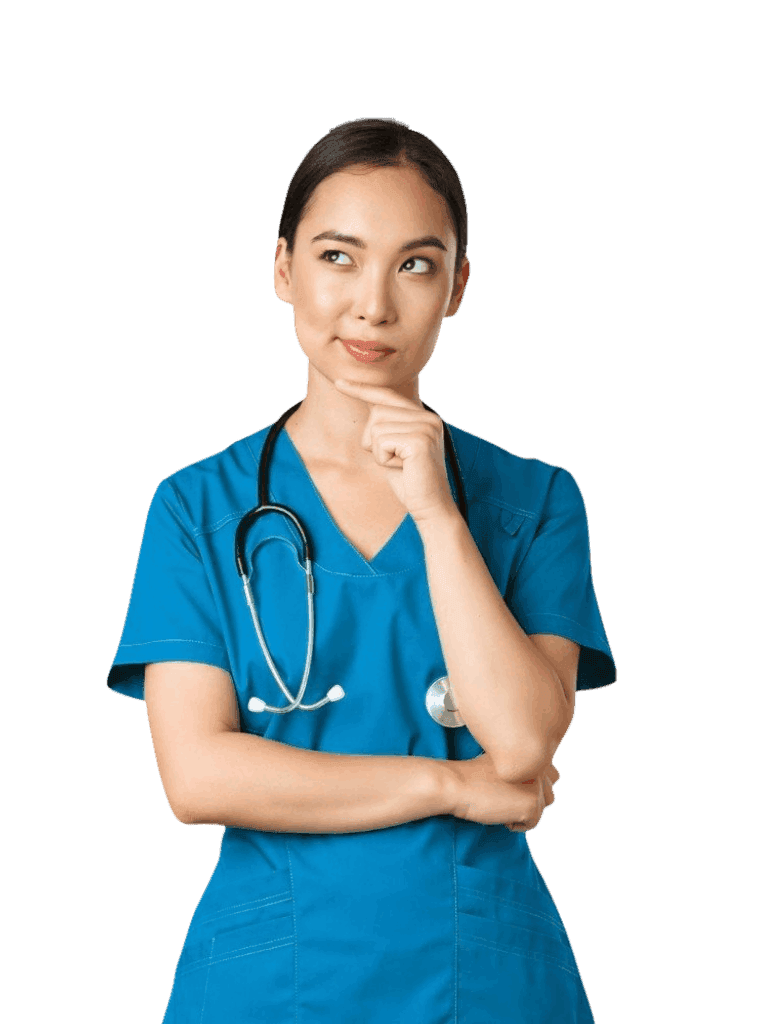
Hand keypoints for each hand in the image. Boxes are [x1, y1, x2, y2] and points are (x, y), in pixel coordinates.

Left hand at [333, 379, 457, 521]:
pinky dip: (383, 459)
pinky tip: (402, 469)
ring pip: (376, 428)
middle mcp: (428, 417)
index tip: (338, 382)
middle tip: (394, 461)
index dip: (362, 389)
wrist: (430, 508)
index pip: (387, 395)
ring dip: (379, 452)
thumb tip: (371, 410)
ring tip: (400, 465)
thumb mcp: (394, 449)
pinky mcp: (419, 439)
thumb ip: (386, 427)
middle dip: (373, 440)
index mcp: (424, 417)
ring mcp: (426, 427)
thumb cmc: (410, 482)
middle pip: (376, 412)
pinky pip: (381, 441)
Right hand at [445, 754, 558, 832]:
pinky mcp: (532, 806)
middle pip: (549, 796)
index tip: (513, 788)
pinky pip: (531, 824)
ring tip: (501, 803)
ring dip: (522, 812)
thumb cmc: (473, 774)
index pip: (553, 776)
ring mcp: (538, 787)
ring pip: (540, 811)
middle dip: (530, 801)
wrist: (458, 783)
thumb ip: (522, 768)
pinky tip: (499, 812)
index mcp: (533, 755)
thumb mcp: (502, 762)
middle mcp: (540, 770)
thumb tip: (537, 784)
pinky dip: (515, 823)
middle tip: (505, 797)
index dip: (532, 787)